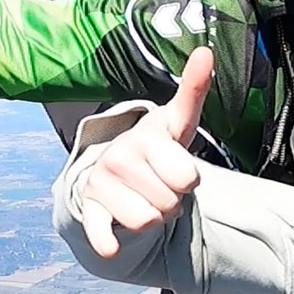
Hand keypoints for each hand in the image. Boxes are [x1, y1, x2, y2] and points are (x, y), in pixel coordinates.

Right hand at [80, 47, 213, 257]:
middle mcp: (120, 154)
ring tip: (147, 198)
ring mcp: (101, 181)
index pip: (187, 174)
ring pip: (148, 221)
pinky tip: (114, 240)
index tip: (178, 164)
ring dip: (155, 219)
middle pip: (172, 200)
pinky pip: (102, 234)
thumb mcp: (178, 123)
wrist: (115, 171)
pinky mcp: (88, 208)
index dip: (189, 178)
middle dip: (175, 200)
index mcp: (147, 134)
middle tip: (163, 184)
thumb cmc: (156, 147)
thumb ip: (194, 89)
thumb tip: (205, 51)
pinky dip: (110, 242)